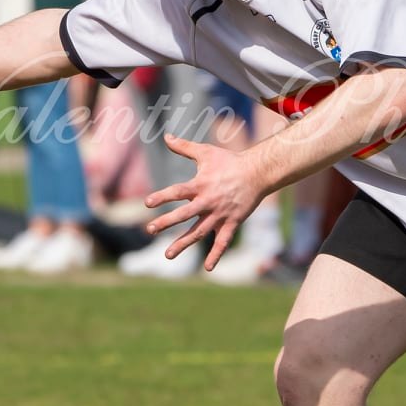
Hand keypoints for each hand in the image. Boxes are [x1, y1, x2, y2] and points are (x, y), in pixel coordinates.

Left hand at [143, 134, 264, 270]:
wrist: (257, 173)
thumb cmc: (229, 161)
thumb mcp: (206, 152)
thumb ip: (184, 147)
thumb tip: (166, 136)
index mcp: (200, 185)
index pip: (178, 191)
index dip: (163, 196)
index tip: (147, 203)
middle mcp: (208, 202)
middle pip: (184, 214)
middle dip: (167, 222)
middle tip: (150, 230)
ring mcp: (220, 214)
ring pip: (199, 232)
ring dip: (182, 244)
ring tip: (167, 255)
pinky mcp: (231, 223)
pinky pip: (223, 242)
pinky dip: (216, 255)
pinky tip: (207, 268)